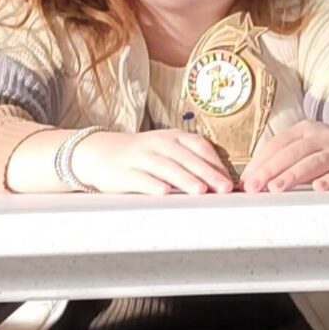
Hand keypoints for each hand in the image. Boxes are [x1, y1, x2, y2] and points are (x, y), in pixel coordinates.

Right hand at [69, 128, 237, 194]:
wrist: (99, 152)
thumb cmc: (141, 155)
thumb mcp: (167, 150)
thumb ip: (190, 161)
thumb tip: (221, 180)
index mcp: (172, 137)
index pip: (199, 146)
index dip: (215, 162)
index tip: (229, 179)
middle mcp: (158, 143)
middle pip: (186, 157)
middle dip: (207, 173)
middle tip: (223, 188)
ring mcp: (140, 157)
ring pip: (165, 167)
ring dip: (184, 179)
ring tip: (200, 191)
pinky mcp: (123, 172)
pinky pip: (139, 178)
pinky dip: (152, 185)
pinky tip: (163, 192)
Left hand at [244, 120, 328, 192]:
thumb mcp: (307, 144)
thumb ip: (283, 158)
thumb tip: (253, 179)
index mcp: (304, 129)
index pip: (277, 145)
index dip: (259, 163)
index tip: (245, 181)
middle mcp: (321, 137)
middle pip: (292, 152)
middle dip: (270, 170)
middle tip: (254, 187)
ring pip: (313, 162)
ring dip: (292, 176)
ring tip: (275, 188)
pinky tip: (319, 188)